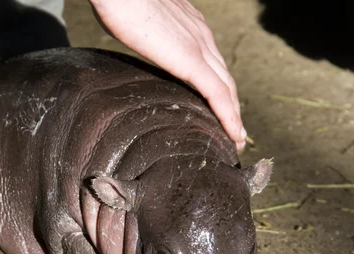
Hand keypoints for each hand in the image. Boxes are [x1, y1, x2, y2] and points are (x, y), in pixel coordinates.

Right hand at [90, 0, 246, 149]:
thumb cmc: (118, 0)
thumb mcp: (139, 24)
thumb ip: (147, 39)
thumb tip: (136, 49)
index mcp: (191, 26)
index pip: (213, 63)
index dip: (220, 88)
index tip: (221, 108)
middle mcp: (201, 35)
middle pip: (225, 77)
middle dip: (233, 106)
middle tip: (235, 131)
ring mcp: (199, 46)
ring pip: (227, 89)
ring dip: (235, 116)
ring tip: (236, 139)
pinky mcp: (191, 60)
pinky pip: (218, 94)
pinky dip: (229, 117)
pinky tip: (233, 136)